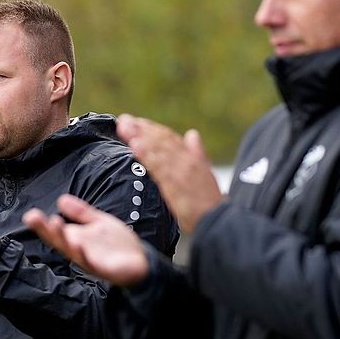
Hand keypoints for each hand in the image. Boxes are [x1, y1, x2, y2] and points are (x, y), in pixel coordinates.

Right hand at [23, 194, 149, 285]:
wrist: (140, 262)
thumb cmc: (117, 245)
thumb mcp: (99, 222)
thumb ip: (81, 213)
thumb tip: (61, 199)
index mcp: (76, 238)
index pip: (55, 231)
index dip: (42, 224)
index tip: (30, 214)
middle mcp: (79, 250)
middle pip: (58, 240)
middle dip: (45, 229)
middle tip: (32, 218)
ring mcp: (90, 260)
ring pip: (72, 251)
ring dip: (62, 238)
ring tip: (54, 224)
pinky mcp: (103, 269)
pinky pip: (91, 263)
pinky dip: (84, 254)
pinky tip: (78, 245)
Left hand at [117, 114, 222, 232]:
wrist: (216, 219)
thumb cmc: (208, 199)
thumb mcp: (205, 173)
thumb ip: (197, 153)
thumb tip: (192, 134)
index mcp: (191, 157)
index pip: (169, 138)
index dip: (151, 128)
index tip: (135, 121)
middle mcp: (186, 161)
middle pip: (160, 141)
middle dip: (140, 129)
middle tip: (123, 120)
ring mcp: (181, 172)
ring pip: (158, 150)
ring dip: (140, 137)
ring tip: (124, 128)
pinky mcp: (175, 185)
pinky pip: (159, 167)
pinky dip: (147, 155)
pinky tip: (135, 146)